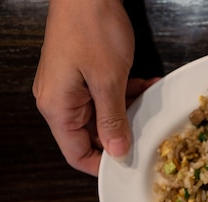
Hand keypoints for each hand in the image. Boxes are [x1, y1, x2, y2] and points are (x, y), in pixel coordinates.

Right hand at [33, 0, 144, 175]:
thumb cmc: (91, 29)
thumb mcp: (108, 80)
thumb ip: (113, 119)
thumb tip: (117, 151)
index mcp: (58, 108)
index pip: (76, 153)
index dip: (102, 164)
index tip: (127, 166)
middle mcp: (59, 100)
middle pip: (90, 135)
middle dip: (121, 133)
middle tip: (146, 132)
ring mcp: (70, 86)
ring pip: (102, 114)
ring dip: (127, 110)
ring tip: (149, 102)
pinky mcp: (82, 73)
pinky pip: (104, 94)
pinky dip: (125, 93)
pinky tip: (145, 85)